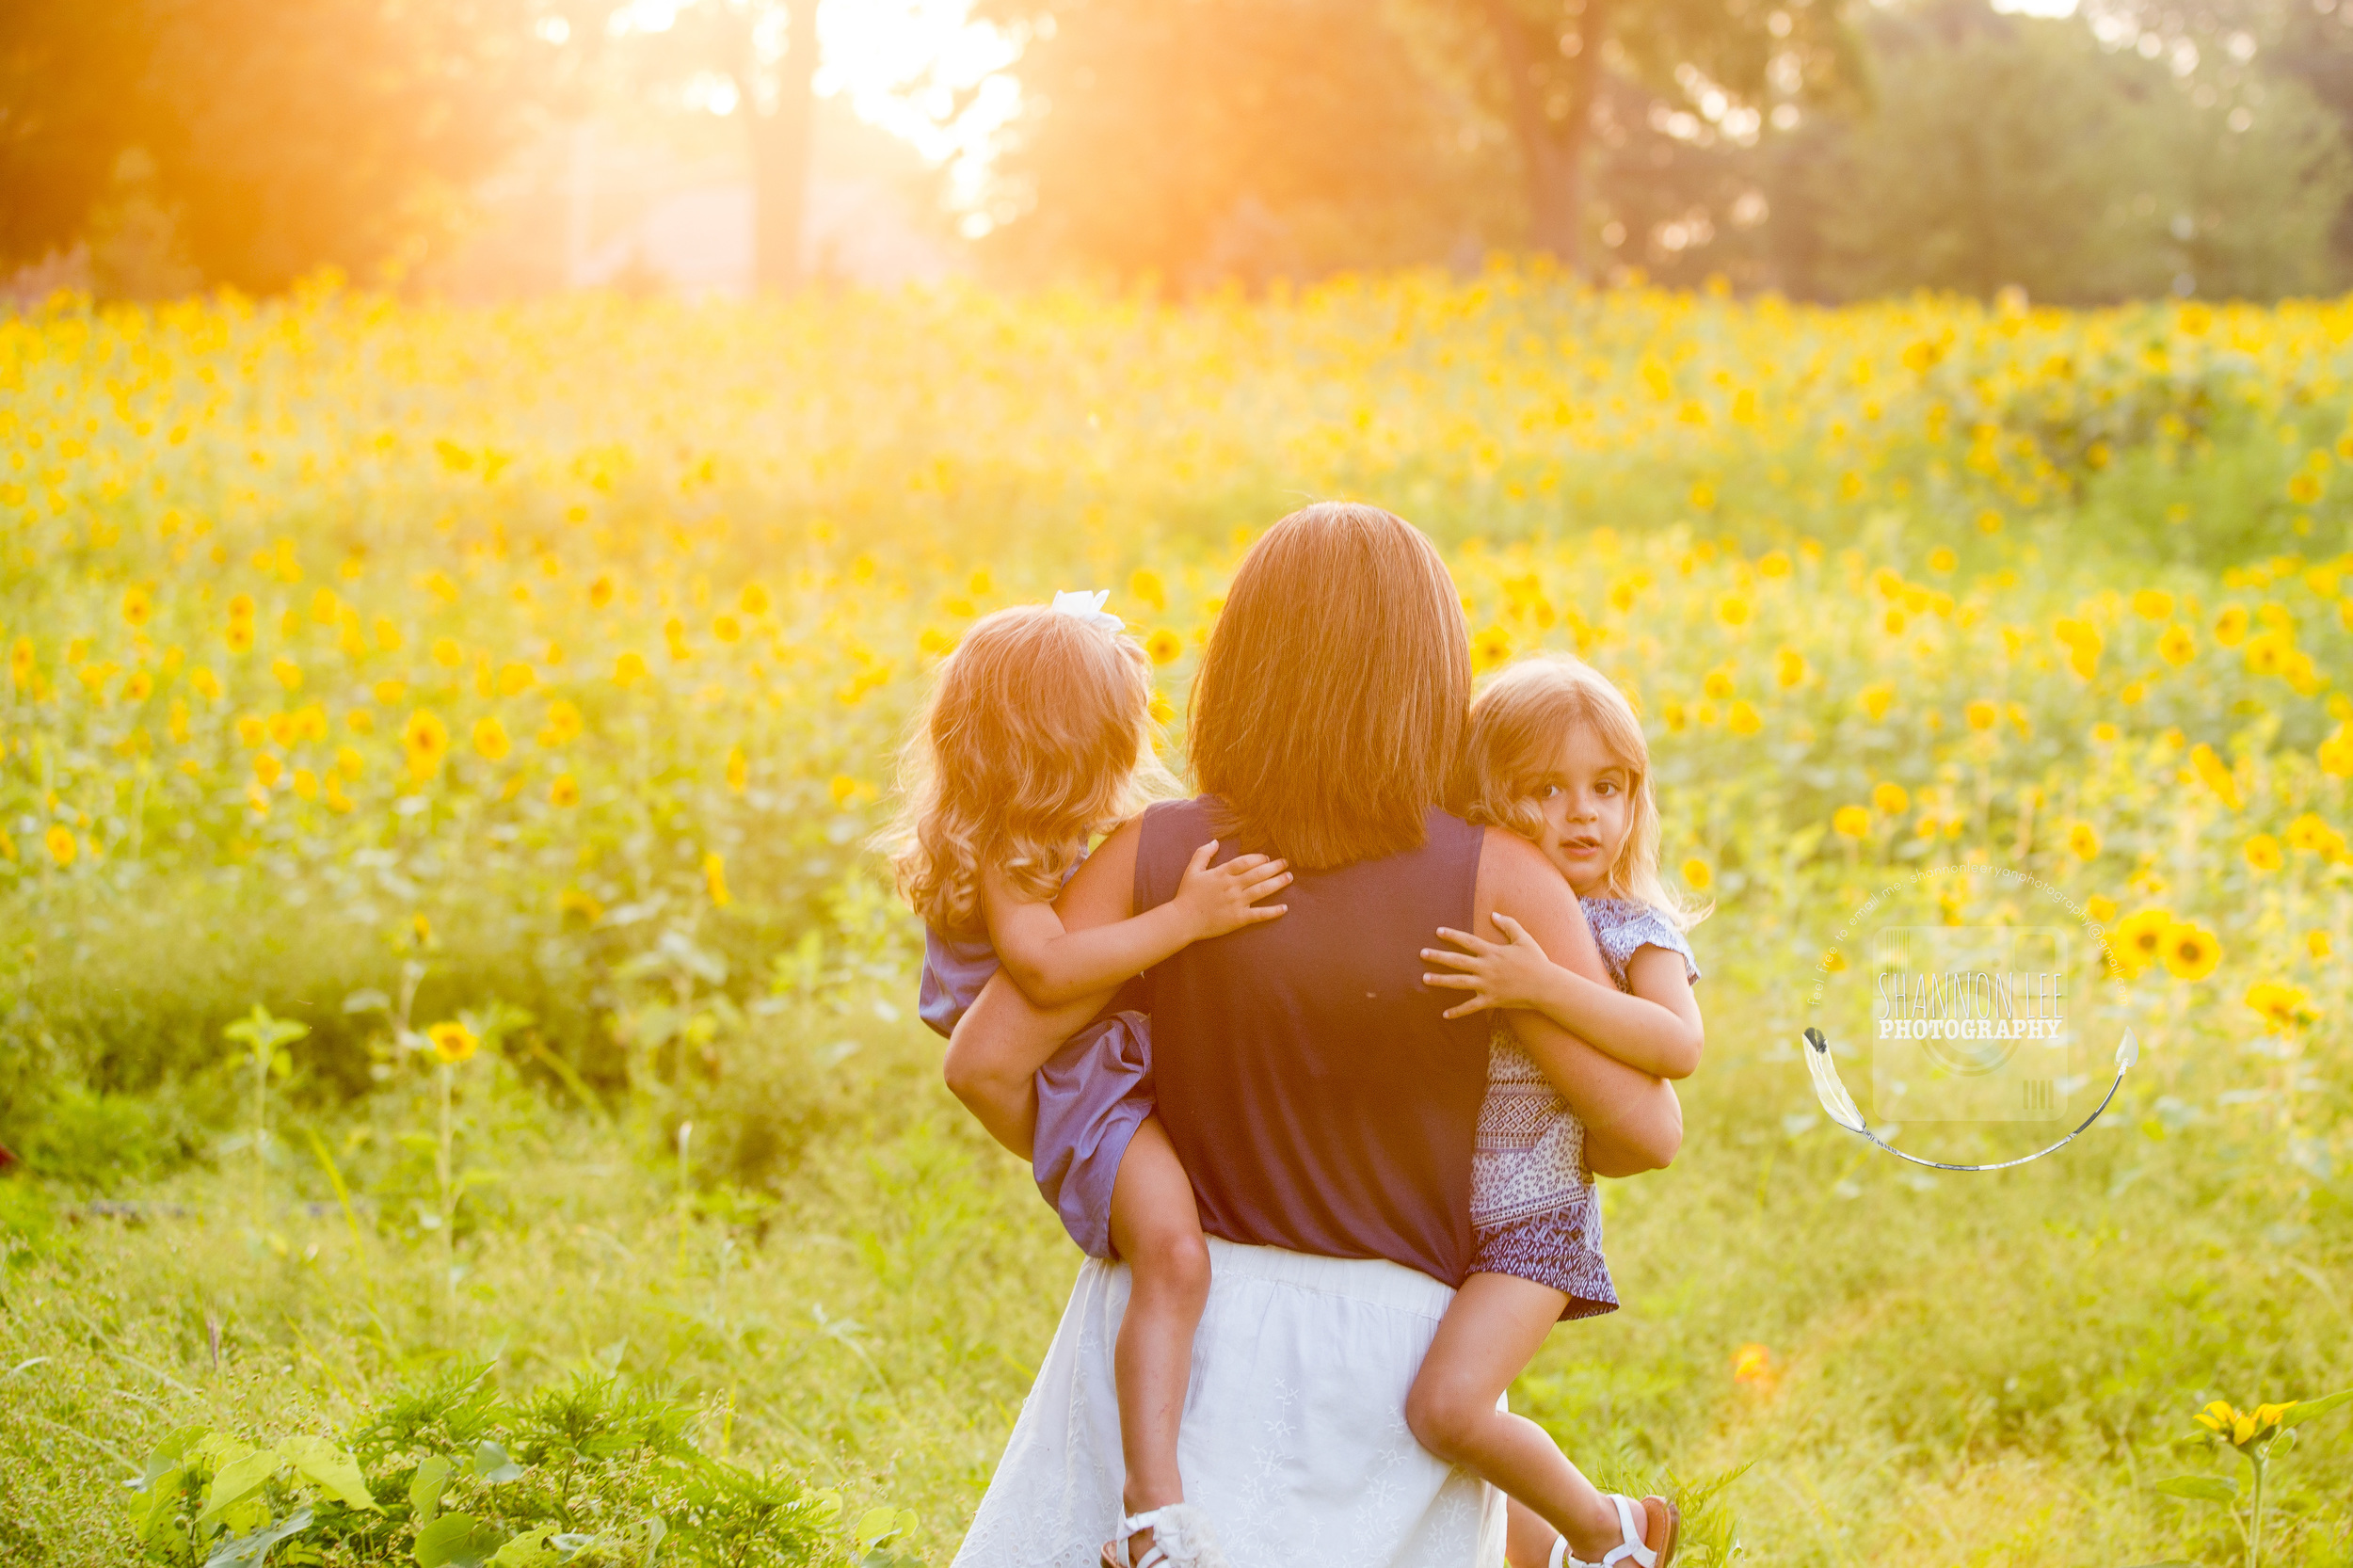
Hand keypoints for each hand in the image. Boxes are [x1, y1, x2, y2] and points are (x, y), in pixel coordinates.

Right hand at [1171, 840, 1290, 938]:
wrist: (1182, 920)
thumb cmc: (1187, 895)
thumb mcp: (1192, 870)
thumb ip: (1203, 854)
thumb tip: (1215, 841)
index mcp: (1222, 874)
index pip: (1245, 862)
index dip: (1258, 858)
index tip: (1267, 857)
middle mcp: (1232, 886)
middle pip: (1258, 873)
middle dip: (1274, 867)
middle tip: (1286, 863)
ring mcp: (1237, 902)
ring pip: (1262, 890)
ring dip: (1277, 883)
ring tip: (1289, 878)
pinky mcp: (1238, 918)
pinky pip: (1259, 914)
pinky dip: (1273, 911)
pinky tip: (1284, 908)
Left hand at [1420, 913, 1561, 1019]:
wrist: (1546, 986)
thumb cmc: (1536, 961)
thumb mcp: (1524, 939)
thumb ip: (1508, 925)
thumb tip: (1493, 914)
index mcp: (1493, 952)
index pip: (1468, 941)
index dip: (1452, 936)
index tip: (1438, 931)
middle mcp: (1486, 968)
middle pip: (1457, 961)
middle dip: (1438, 957)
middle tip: (1422, 953)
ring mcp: (1487, 985)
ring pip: (1459, 982)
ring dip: (1441, 980)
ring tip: (1424, 979)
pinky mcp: (1491, 1000)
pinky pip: (1471, 1007)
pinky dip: (1457, 1011)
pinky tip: (1444, 1015)